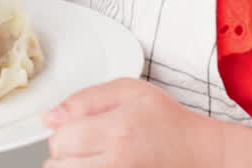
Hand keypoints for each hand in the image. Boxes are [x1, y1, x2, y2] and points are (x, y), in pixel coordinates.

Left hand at [43, 78, 223, 167]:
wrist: (202, 155)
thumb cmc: (168, 122)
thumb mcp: (130, 92)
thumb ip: (85, 99)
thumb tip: (49, 117)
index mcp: (117, 131)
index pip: (60, 139)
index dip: (63, 131)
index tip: (78, 128)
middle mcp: (117, 163)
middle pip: (58, 165)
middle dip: (65, 153)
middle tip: (86, 145)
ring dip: (73, 166)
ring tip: (94, 158)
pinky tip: (102, 164)